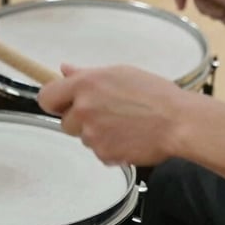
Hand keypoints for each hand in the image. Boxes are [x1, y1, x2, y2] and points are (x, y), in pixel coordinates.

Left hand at [37, 64, 193, 165]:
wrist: (178, 122)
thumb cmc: (154, 94)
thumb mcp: (119, 73)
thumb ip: (86, 75)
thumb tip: (65, 70)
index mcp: (85, 85)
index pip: (46, 97)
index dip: (54, 100)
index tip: (63, 102)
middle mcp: (84, 110)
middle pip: (65, 121)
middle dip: (80, 119)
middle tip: (105, 112)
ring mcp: (92, 134)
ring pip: (83, 137)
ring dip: (96, 133)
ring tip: (123, 123)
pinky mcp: (103, 154)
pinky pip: (98, 152)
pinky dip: (109, 147)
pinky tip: (128, 136)